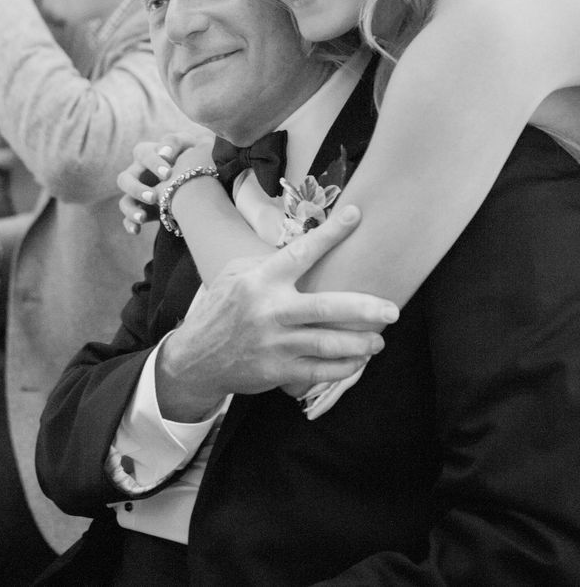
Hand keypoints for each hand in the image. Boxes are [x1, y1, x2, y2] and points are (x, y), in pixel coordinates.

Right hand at [117, 132, 208, 233]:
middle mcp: (138, 172)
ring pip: (124, 201)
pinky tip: (137, 231)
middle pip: (125, 179)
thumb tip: (164, 153)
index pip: (142, 154)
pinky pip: (128, 218)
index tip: (168, 173)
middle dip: (136, 189)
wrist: (200, 174)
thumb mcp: (188, 143)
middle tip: (154, 197)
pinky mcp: (142, 208)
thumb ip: (175, 142)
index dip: (153, 164)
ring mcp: (138, 192)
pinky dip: (130, 224)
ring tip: (143, 217)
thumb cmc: (192, 154)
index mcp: (147, 153)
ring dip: (131, 209)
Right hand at [155, 206, 398, 420]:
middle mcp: (270, 310)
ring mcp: (275, 344)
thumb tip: (305, 251)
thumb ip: (268, 264)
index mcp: (260, 280)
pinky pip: (320, 371)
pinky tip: (358, 361)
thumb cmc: (221, 309)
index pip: (301, 252)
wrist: (195, 359)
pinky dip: (344, 367)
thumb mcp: (234, 275)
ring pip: (328, 344)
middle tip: (392, 310)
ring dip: (360, 343)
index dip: (330, 234)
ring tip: (379, 340)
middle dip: (364, 308)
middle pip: (326, 307)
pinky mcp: (278, 371)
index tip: (356, 216)